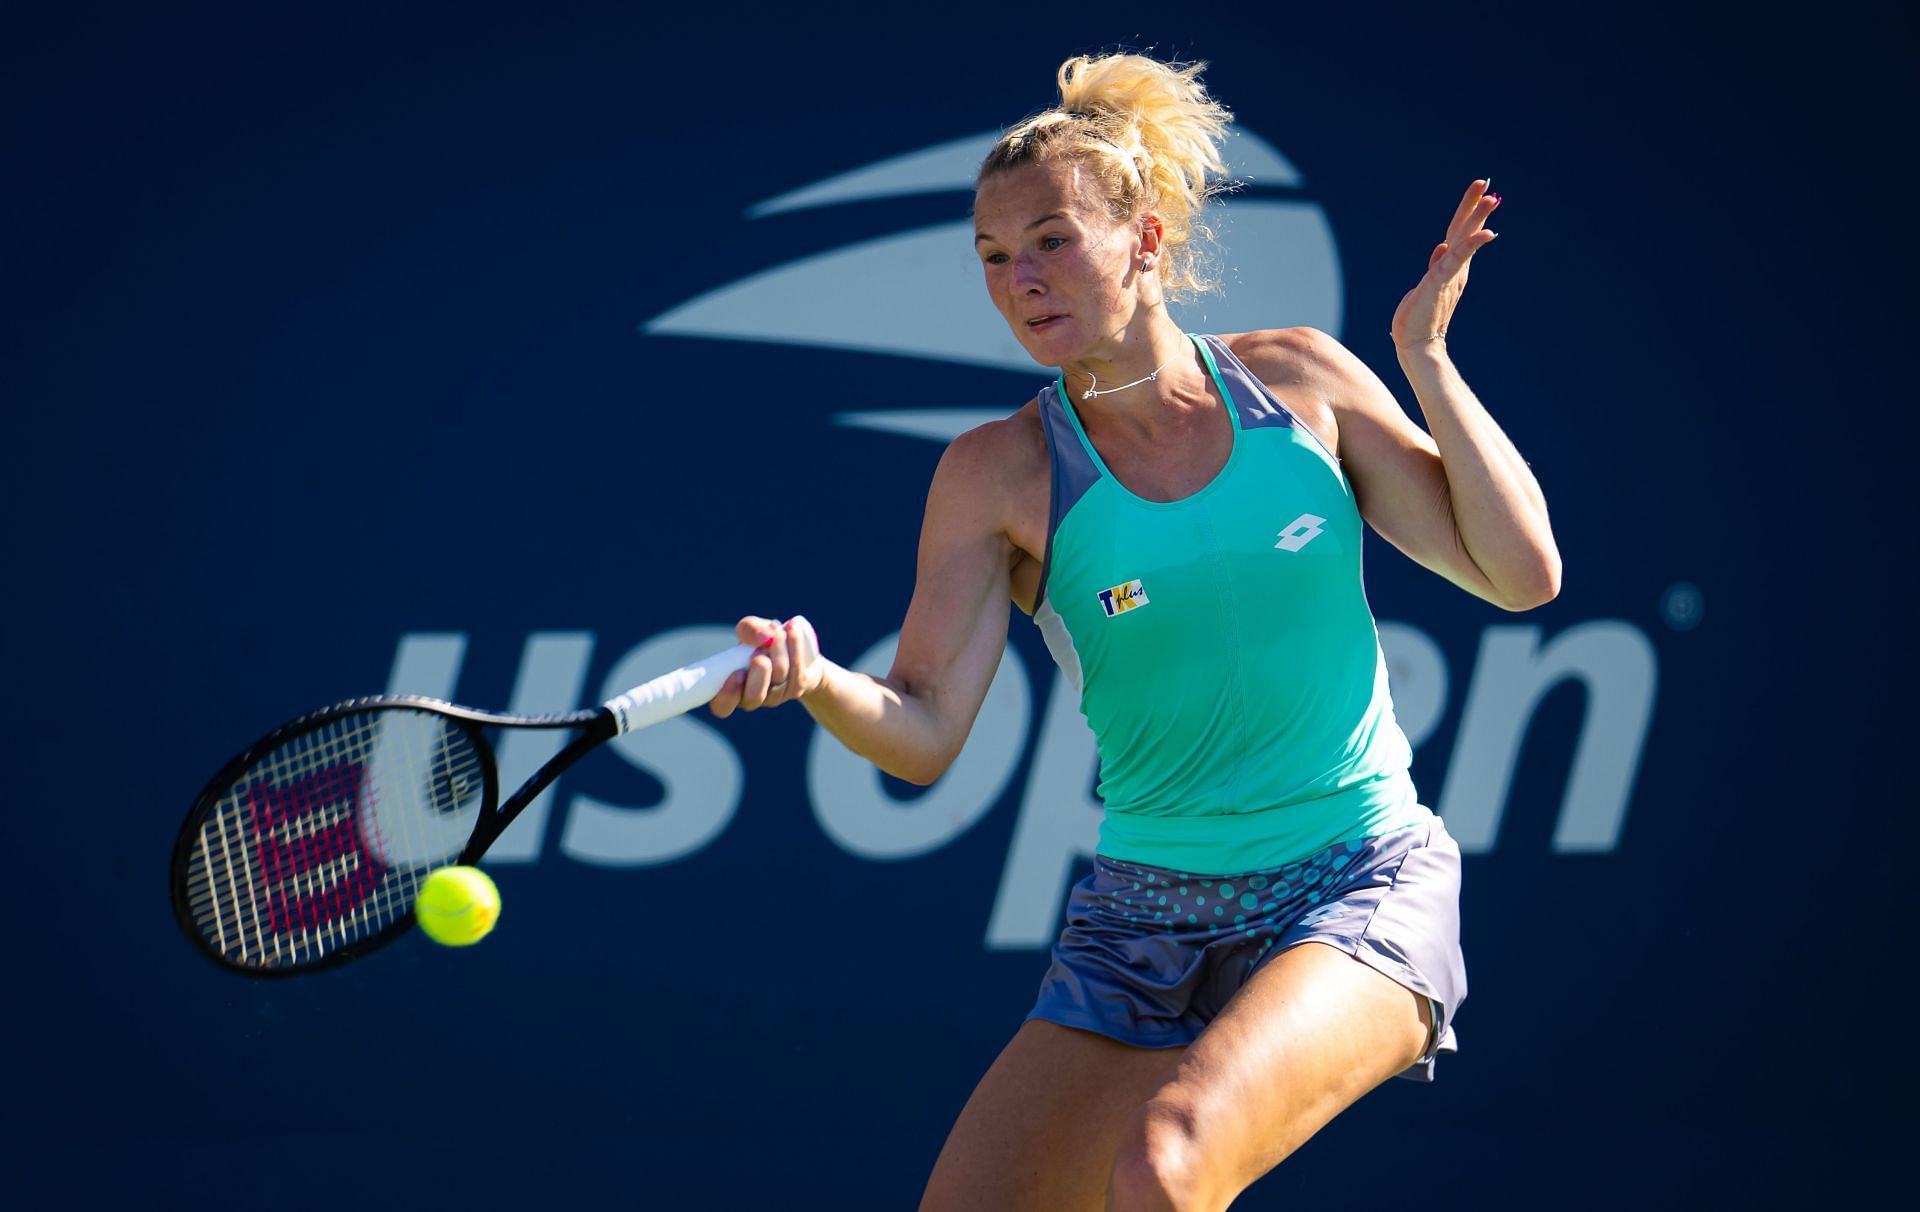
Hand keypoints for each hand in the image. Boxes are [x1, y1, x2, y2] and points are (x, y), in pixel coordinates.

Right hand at [709, 615, 826, 717]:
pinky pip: (796, 673)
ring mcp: (775, 696)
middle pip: (754, 698)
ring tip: (778, 631)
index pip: (722, 707)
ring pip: (778, 681)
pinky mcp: (795, 689)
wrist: (794, 647)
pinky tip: (793, 631)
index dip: (728, 695)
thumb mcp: (751, 630)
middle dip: (758, 677)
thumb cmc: (762, 641)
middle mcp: (752, 698)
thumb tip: (764, 637)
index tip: (737, 673)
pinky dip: (794, 649)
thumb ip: (749, 629)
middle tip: (760, 656)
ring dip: (778, 653)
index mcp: (731, 689)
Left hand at [1390, 179, 1499, 352]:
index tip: (1480, 190)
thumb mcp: (1428, 284)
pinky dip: (1472, 245)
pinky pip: (1458, 258)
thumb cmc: (1419, 316)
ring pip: (1465, 240)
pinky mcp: (1442, 281)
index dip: (1468, 211)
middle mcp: (1454, 268)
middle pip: (1465, 231)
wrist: (1416, 344)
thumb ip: (1438, 265)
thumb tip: (1443, 245)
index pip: (1459, 233)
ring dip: (1478, 219)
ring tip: (1492, 199)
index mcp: (1450, 266)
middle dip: (1476, 207)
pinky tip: (1486, 234)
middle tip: (1489, 186)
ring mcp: (1450, 274)